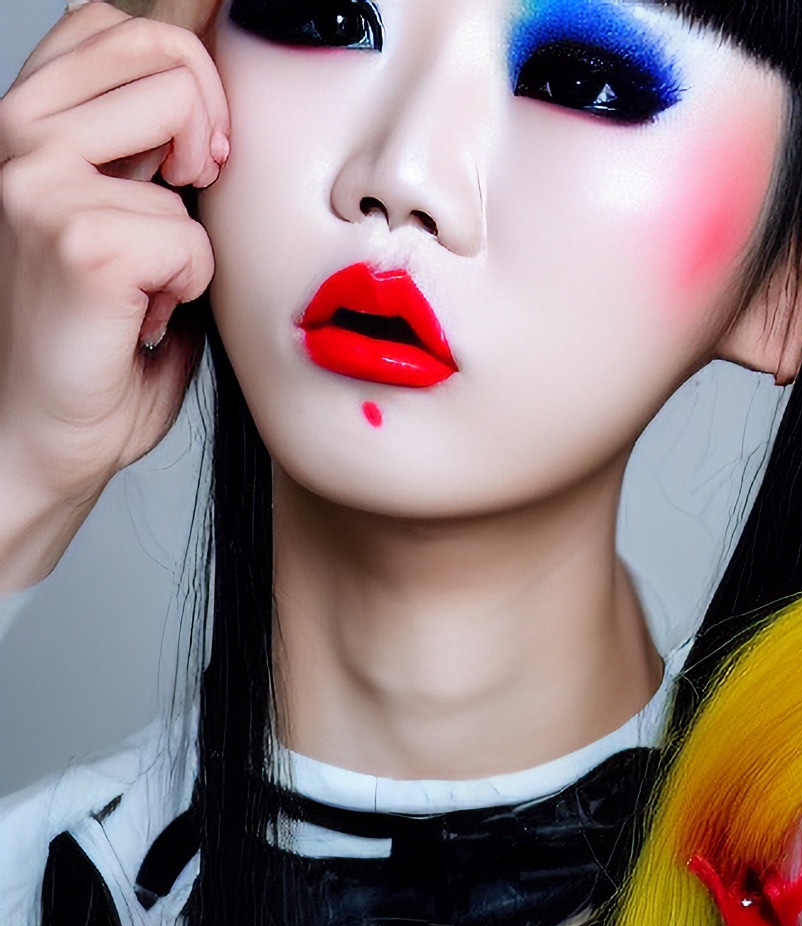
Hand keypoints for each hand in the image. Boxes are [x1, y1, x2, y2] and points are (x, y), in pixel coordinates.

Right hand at [0, 2, 225, 588]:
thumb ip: (145, 162)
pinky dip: (189, 288)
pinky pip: (194, 236)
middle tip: (186, 209)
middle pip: (163, 53)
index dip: (185, 83)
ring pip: (184, 126)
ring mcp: (39, 177)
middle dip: (208, 129)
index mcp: (28, 120)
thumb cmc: (87, 344)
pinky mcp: (77, 238)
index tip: (190, 165)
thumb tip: (208, 117)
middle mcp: (18, 131)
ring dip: (193, 221)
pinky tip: (140, 319)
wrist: (35, 434)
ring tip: (148, 276)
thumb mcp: (116, 223)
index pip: (121, 26)